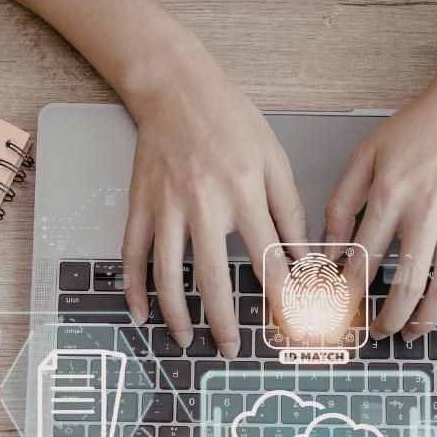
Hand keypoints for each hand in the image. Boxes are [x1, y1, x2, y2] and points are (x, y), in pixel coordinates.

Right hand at [121, 60, 305, 358]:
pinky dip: (134, 288)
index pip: (267, 260)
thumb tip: (302, 256)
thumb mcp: (274, 159)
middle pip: (212, 279)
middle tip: (229, 348)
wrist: (175, 87)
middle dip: (223, 322)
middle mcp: (203, 205)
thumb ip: (291, 210)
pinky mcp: (141, 205)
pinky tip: (141, 313)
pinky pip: (133, 254)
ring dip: (177, 314)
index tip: (287, 323)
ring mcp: (167, 208)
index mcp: (243, 193)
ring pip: (168, 275)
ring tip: (186, 339)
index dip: (279, 297)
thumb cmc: (229, 119)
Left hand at [325, 17, 436, 344]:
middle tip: (377, 331)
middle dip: (388, 319)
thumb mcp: (365, 155)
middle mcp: (427, 215)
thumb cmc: (419, 127)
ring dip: (425, 321)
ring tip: (411, 332)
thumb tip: (329, 248)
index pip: (363, 261)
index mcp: (391, 198)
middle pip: (406, 286)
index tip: (341, 310)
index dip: (349, 293)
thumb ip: (342, 203)